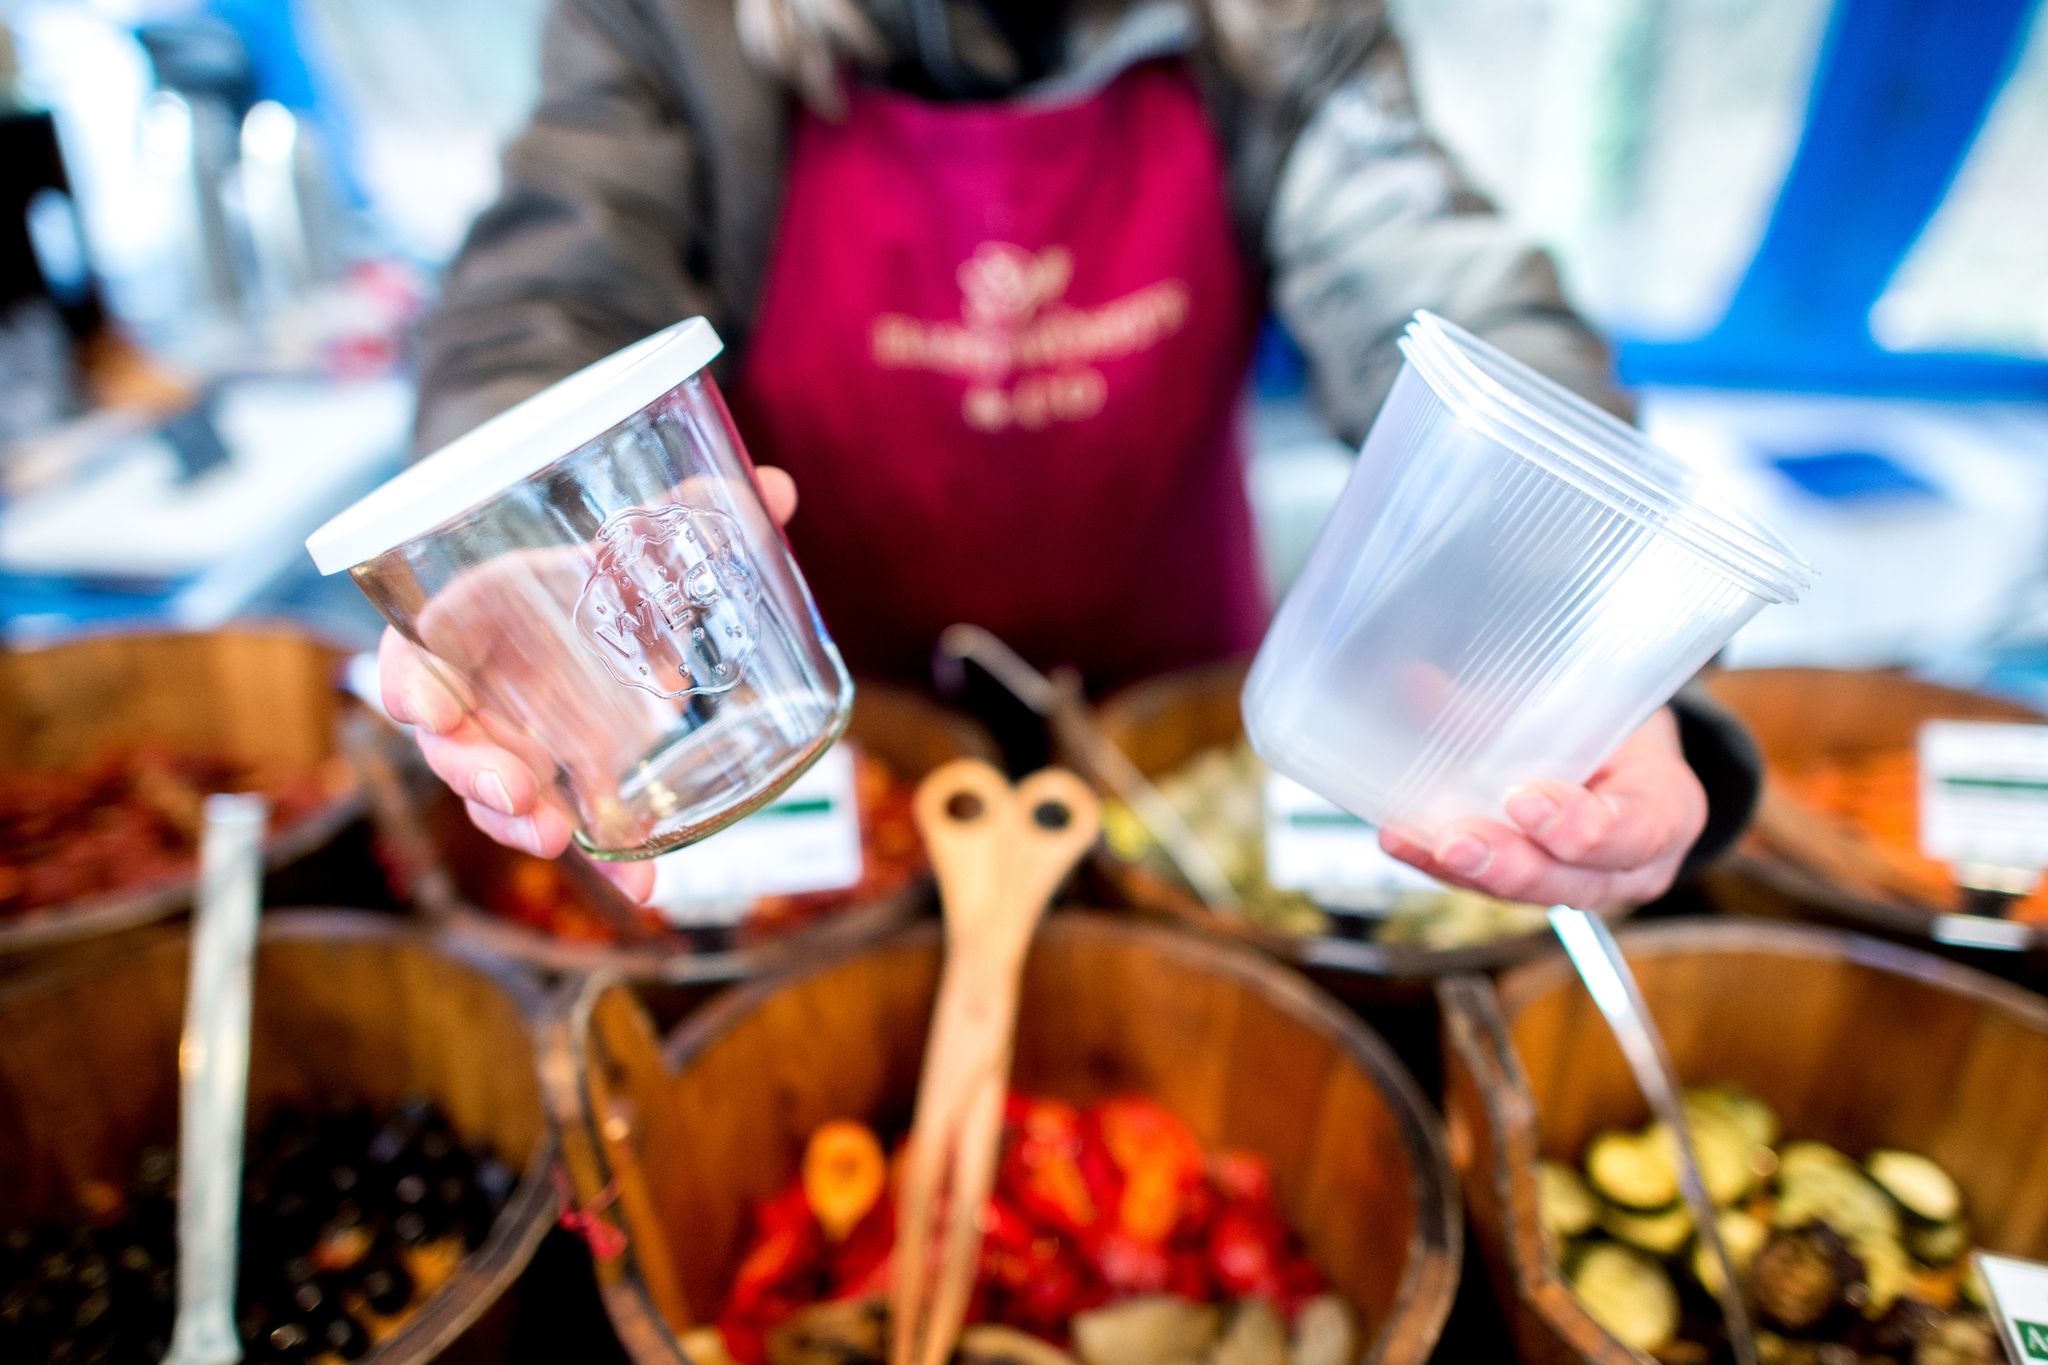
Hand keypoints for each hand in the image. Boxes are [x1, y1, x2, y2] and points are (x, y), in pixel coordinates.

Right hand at [381, 467, 799, 902]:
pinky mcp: (561, 782)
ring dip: (521, 823)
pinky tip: (642, 889)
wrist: (580, 594)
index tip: (422, 704)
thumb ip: (688, 515)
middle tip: (517, 793)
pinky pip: (572, 822)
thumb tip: (775, 488)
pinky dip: (606, 861)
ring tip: (555, 836)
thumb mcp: (620, 536)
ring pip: (497, 796)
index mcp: (465, 625)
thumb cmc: (578, 560)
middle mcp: (476, 694)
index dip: (410, 681)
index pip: (413, 655)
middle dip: (476, 774)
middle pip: (450, 744)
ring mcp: (513, 745)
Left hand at [1379, 708, 1705, 910]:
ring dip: (1464, 870)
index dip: (1581, 826)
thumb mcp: (1592, 703)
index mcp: (1666, 811)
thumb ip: (1518, 700)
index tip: (1525, 801)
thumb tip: (1418, 679)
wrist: (1625, 760)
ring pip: (1525, 894)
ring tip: (1412, 841)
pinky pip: (1489, 888)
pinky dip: (1439, 866)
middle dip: (1510, 864)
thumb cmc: (1615, 727)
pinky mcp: (1535, 890)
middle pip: (1573, 880)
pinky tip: (1402, 842)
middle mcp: (1629, 866)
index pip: (1634, 831)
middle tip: (1458, 842)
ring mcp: (1582, 886)